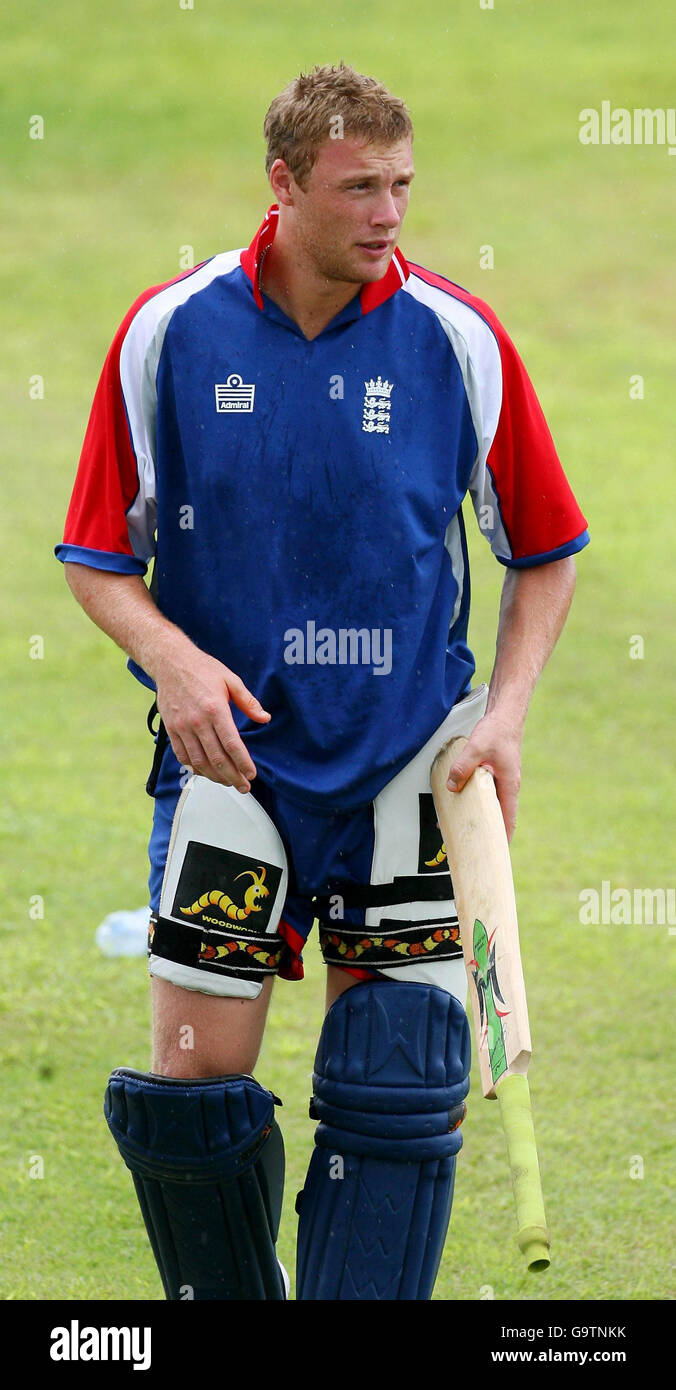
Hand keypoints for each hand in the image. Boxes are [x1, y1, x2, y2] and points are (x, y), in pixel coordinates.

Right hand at [154, 644, 269, 792]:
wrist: (170, 662)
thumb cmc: (202, 669)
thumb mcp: (230, 680)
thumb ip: (248, 701)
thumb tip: (264, 718)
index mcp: (215, 709)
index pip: (232, 744)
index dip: (243, 763)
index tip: (251, 774)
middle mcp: (197, 721)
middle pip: (216, 758)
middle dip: (232, 776)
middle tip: (243, 786)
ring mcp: (182, 727)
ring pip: (199, 761)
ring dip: (214, 776)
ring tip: (227, 782)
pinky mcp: (171, 729)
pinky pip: (182, 755)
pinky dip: (194, 768)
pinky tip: (205, 772)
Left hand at [445, 712, 522, 840]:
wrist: (505, 716)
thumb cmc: (496, 732)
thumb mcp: (477, 748)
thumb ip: (463, 767)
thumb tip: (451, 786)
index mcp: (509, 786)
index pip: (507, 820)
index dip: (502, 838)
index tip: (494, 855)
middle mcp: (508, 787)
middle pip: (498, 817)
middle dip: (486, 831)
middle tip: (471, 846)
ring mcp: (502, 782)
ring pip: (490, 806)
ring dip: (478, 817)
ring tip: (460, 828)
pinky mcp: (494, 775)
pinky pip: (485, 794)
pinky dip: (475, 802)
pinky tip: (460, 802)